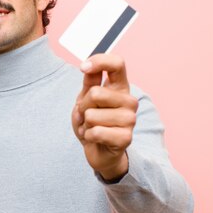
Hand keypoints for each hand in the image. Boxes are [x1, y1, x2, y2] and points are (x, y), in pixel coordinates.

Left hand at [72, 54, 137, 180]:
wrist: (99, 151)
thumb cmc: (93, 122)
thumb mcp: (86, 99)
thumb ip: (89, 82)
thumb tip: (87, 66)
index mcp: (120, 87)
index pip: (117, 64)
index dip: (99, 61)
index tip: (83, 67)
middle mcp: (129, 101)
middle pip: (96, 93)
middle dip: (83, 107)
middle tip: (87, 116)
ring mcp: (130, 119)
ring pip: (92, 115)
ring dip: (85, 124)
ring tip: (92, 128)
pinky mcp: (126, 138)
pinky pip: (96, 132)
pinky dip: (88, 136)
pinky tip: (95, 139)